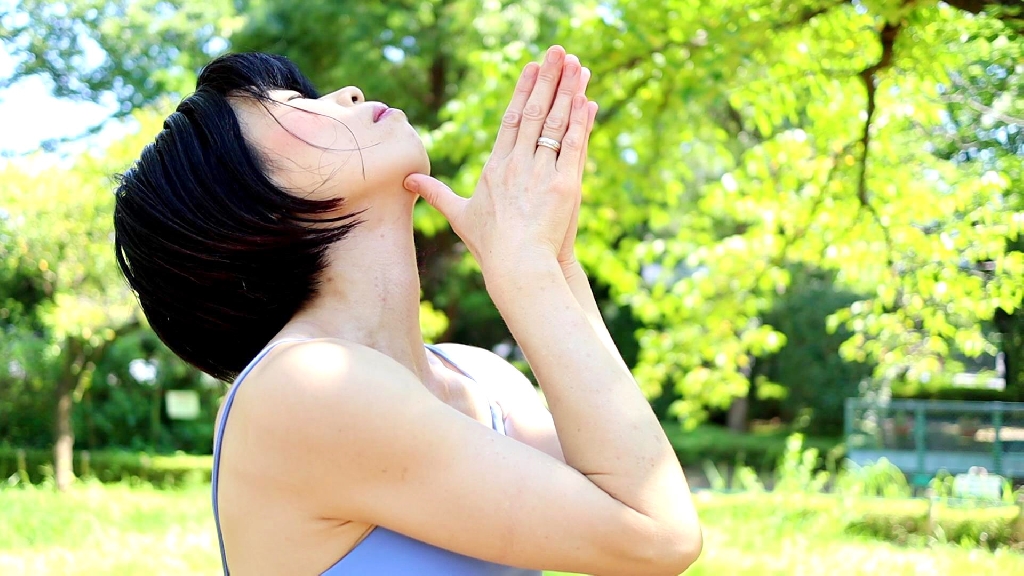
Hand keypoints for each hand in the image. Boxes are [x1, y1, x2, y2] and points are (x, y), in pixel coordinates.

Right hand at [405, 46, 597, 278]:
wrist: (517, 268)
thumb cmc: (491, 246)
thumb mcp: (460, 215)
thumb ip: (436, 194)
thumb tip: (408, 182)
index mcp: (496, 167)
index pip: (511, 119)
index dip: (522, 91)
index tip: (531, 67)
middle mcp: (517, 164)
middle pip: (534, 113)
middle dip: (547, 79)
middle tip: (556, 52)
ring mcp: (541, 173)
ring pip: (555, 124)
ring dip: (568, 92)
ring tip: (576, 65)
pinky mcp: (564, 186)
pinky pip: (573, 146)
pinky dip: (581, 123)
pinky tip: (588, 101)